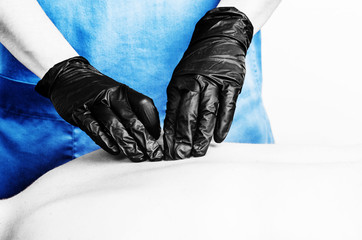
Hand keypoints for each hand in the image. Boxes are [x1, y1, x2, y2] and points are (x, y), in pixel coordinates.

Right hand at [36, 56, 162, 161]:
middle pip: (131, 118)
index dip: (154, 123)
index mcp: (124, 90)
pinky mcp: (78, 112)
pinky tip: (115, 151)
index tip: (159, 139)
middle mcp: (111, 94)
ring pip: (114, 125)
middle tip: (154, 155)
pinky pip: (94, 128)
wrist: (68, 76)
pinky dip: (105, 141)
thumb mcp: (117, 94)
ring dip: (128, 144)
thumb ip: (132, 110)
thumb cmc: (100, 92)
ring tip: (138, 157)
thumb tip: (152, 134)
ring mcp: (94, 102)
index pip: (144, 104)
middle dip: (145, 139)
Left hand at [164, 7, 253, 159]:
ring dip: (203, 134)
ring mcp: (215, 82)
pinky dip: (224, 123)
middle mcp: (196, 82)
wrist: (220, 38)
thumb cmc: (197, 64)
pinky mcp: (232, 83)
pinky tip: (219, 138)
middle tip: (182, 155)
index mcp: (180, 82)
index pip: (173, 112)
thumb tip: (172, 130)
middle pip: (189, 114)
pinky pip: (228, 106)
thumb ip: (177, 101)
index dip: (171, 133)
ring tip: (199, 152)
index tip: (168, 150)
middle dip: (184, 138)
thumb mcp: (180, 77)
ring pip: (208, 112)